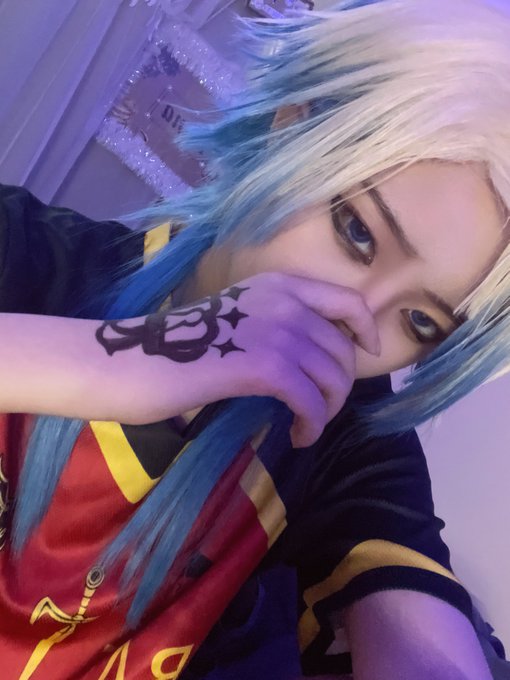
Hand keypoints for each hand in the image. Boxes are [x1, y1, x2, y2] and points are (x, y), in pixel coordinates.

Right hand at [97, 271, 378, 446]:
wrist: (133, 359)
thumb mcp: (236, 319)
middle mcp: (283, 300)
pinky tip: (299, 435)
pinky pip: (312, 401)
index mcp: (277, 285)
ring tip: (307, 426)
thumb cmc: (177, 346)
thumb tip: (313, 358)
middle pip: (342, 350)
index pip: (348, 300)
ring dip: (328, 410)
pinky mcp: (263, 365)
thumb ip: (275, 325)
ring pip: (332, 378)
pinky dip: (313, 423)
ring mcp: (275, 330)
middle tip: (318, 409)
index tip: (366, 354)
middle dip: (340, 387)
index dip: (366, 329)